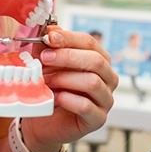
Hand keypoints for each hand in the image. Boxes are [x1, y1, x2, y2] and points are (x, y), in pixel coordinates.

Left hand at [23, 26, 117, 151]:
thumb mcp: (47, 64)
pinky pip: (86, 106)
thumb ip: (50, 47)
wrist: (42, 121)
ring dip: (65, 78)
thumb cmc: (50, 89)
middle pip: (95, 60)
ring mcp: (105, 100)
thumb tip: (51, 30)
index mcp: (98, 60)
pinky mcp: (98, 119)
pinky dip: (68, 99)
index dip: (69, 38)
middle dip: (67, 57)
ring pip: (93, 82)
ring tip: (47, 80)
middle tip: (45, 58)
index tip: (48, 37)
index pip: (89, 42)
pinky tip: (55, 98)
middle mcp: (107, 78)